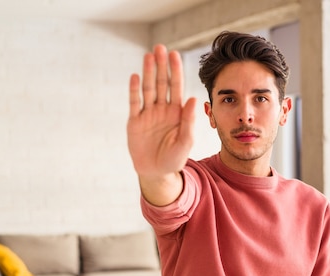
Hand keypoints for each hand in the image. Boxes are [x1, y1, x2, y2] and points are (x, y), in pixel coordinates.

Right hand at [127, 44, 195, 203]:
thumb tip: (194, 98)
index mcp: (176, 113)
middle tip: (160, 47)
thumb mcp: (186, 141)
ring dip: (148, 72)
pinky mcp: (134, 122)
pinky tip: (136, 76)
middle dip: (161, 66)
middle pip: (161, 83)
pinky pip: (134, 103)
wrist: (157, 173)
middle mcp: (162, 110)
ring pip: (148, 89)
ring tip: (149, 56)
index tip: (176, 55)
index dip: (175, 71)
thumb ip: (189, 120)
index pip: (176, 87)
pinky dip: (135, 90)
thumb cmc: (175, 158)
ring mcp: (148, 114)